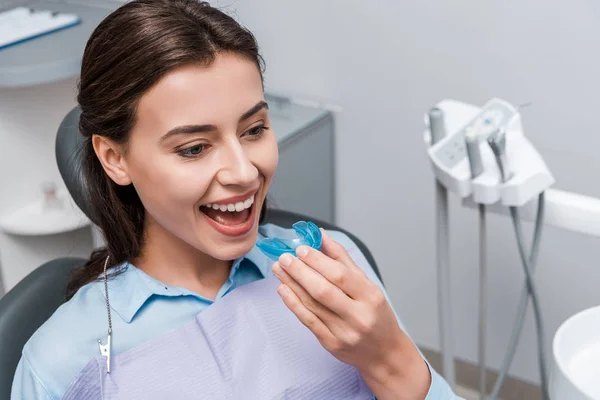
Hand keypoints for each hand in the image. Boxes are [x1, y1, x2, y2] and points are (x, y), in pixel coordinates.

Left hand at [271, 229, 430, 399]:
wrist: (384, 353)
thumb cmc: (376, 314)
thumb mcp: (368, 285)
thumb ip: (343, 260)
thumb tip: (321, 236)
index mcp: (370, 296)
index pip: (340, 275)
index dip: (318, 261)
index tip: (301, 249)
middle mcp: (358, 315)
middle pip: (323, 290)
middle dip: (300, 271)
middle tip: (284, 258)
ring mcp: (344, 332)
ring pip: (312, 305)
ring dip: (292, 284)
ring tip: (279, 269)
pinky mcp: (331, 344)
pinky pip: (308, 321)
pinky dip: (293, 304)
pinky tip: (283, 289)